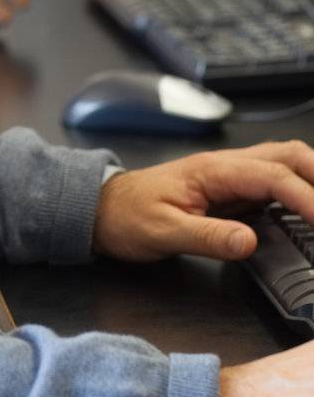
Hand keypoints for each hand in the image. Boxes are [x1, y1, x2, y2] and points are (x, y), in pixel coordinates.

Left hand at [93, 141, 313, 263]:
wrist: (102, 209)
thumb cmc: (128, 218)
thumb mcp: (163, 233)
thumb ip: (208, 237)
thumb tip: (250, 241)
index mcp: (213, 170)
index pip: (274, 176)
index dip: (307, 198)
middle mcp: (226, 165)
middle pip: (289, 155)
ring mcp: (230, 174)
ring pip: (285, 162)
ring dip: (313, 179)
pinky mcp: (231, 189)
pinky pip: (274, 181)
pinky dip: (300, 190)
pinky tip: (308, 211)